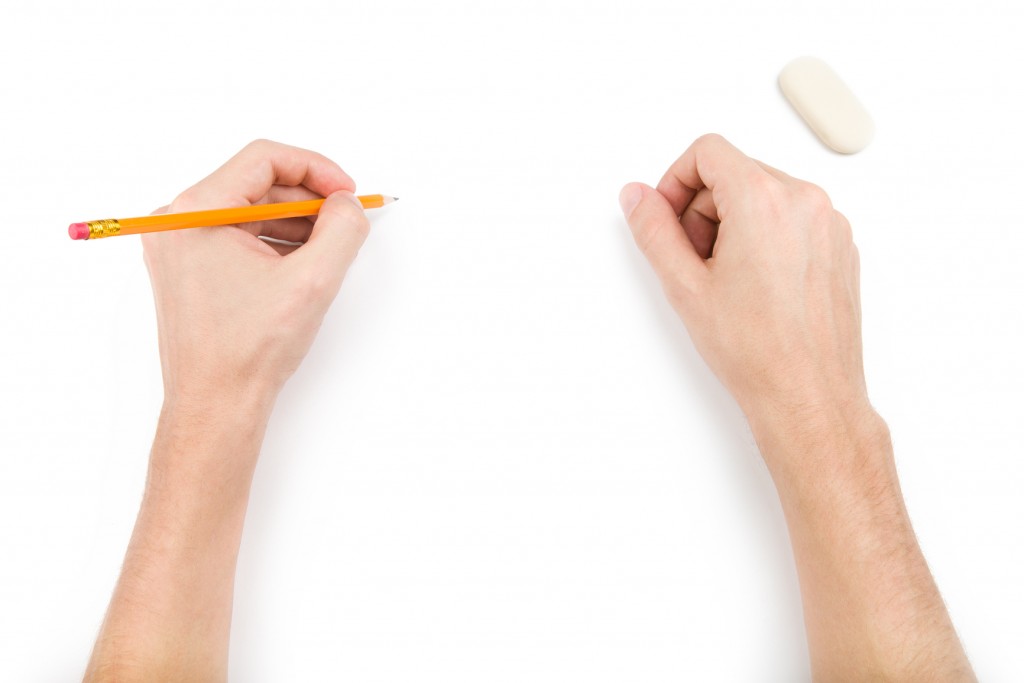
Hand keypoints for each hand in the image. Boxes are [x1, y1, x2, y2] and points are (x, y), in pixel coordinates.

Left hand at [143, 139, 369, 409]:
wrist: (216, 405)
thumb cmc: (248, 351)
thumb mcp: (312, 281)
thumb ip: (342, 229)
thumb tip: (347, 205)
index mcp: (194, 213)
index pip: (263, 159)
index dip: (315, 169)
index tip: (346, 193)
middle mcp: (176, 223)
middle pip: (257, 184)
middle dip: (307, 201)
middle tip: (344, 223)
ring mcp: (179, 247)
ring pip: (250, 211)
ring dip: (294, 224)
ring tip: (326, 252)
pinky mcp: (189, 269)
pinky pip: (239, 237)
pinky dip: (275, 244)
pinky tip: (301, 268)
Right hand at [619, 134, 870, 449]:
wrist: (808, 394)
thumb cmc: (757, 350)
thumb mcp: (685, 286)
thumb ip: (654, 230)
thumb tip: (638, 197)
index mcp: (763, 200)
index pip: (708, 151)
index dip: (676, 180)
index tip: (668, 216)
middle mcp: (805, 201)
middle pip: (736, 172)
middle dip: (703, 209)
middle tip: (694, 261)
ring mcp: (829, 223)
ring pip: (765, 195)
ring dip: (734, 224)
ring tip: (726, 279)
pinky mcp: (841, 245)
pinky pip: (793, 218)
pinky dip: (767, 237)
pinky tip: (756, 285)